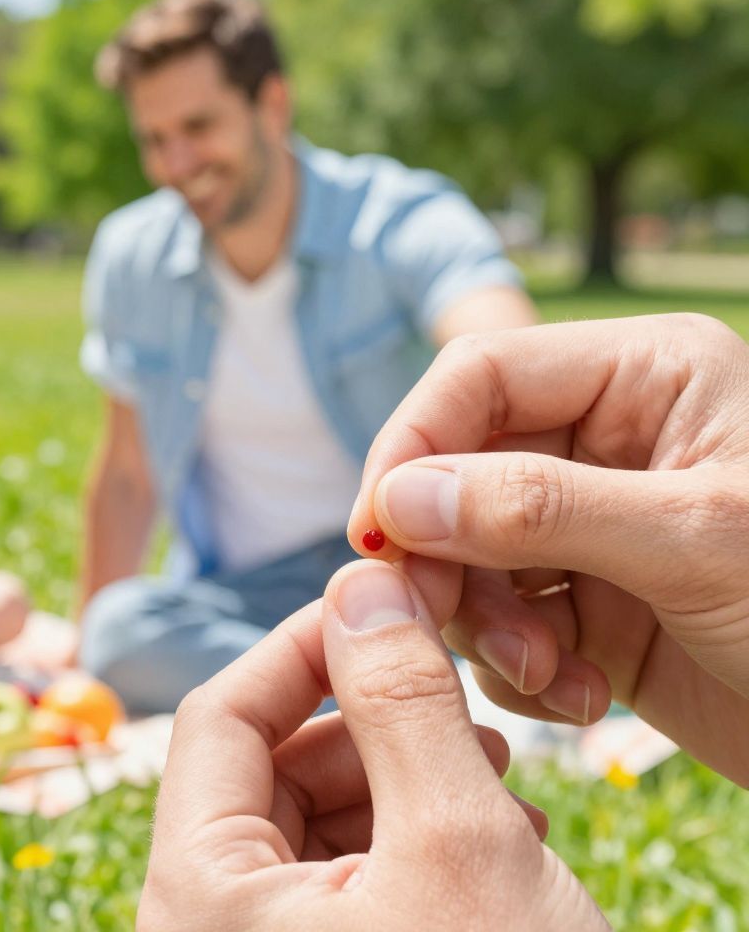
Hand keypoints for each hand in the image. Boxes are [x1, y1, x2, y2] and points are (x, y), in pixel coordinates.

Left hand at [139, 562, 603, 930]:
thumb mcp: (457, 842)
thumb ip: (401, 701)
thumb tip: (363, 581)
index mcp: (196, 895)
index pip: (217, 719)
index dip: (304, 649)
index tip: (384, 606)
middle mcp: (204, 930)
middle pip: (265, 774)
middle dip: (370, 730)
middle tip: (465, 718)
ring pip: (311, 830)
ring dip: (401, 789)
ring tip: (494, 788)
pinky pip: (338, 889)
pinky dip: (408, 852)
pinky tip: (492, 846)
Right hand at [347, 315, 748, 782]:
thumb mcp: (694, 542)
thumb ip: (538, 508)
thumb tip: (397, 498)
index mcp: (646, 376)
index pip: (479, 378)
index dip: (415, 447)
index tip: (379, 531)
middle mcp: (610, 439)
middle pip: (458, 471)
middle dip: (447, 555)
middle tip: (433, 621)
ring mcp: (595, 526)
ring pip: (467, 553)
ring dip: (485, 624)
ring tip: (545, 673)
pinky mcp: (591, 606)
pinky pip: (501, 620)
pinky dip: (517, 666)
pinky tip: (579, 697)